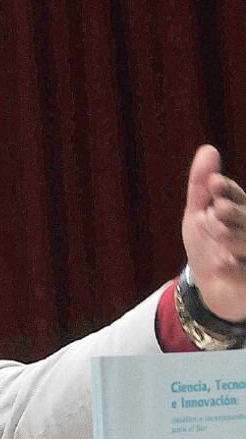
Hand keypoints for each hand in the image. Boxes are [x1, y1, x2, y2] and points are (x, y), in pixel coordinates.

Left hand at [182, 145, 245, 320]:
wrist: (210, 289)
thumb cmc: (208, 248)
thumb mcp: (198, 216)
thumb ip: (201, 187)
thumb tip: (208, 149)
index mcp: (239, 214)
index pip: (237, 198)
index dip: (227, 191)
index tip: (215, 184)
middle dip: (234, 212)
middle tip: (218, 209)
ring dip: (234, 237)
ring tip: (217, 232)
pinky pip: (245, 276)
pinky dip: (235, 271)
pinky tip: (222, 264)